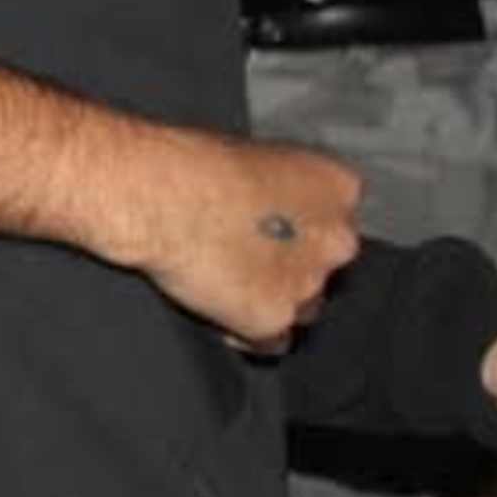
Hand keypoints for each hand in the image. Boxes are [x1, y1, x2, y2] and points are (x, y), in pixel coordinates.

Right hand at [126, 130, 360, 348]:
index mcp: (337, 188)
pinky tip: (221, 317)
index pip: (334, 218)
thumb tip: (262, 204)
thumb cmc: (192, 167)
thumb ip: (277, 186)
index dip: (297, 227)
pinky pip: (271, 342)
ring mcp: (307, 283)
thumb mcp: (253, 154)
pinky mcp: (273, 320)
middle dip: (292, 266)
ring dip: (274, 300)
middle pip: (325, 265)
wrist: (160, 199)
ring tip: (228, 287)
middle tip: (246, 256)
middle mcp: (335, 239)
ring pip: (304, 306)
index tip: (269, 227)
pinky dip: (249, 334)